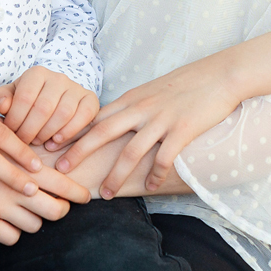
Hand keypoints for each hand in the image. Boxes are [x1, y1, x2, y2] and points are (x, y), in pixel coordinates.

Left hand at [0, 67, 100, 149]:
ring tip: (39, 142)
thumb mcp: (11, 96)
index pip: (24, 97)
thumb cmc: (28, 100)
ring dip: (48, 133)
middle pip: (44, 107)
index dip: (16, 120)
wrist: (56, 98)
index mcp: (36, 73)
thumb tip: (3, 106)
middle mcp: (58, 77)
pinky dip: (69, 132)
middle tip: (24, 142)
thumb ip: (1, 99)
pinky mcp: (90, 99)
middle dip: (30, 130)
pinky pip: (83, 117)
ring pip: (63, 113)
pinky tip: (56, 141)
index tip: (11, 134)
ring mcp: (76, 88)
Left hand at [56, 55, 243, 198]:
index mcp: (132, 99)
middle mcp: (141, 108)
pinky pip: (163, 158)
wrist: (220, 75)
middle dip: (79, 152)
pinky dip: (154, 175)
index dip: (72, 131)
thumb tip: (114, 121)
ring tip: (105, 195)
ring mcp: (161, 119)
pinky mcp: (182, 130)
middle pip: (102, 132)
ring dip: (115, 176)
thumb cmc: (187, 83)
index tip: (51, 145)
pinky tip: (150, 187)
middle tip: (61, 171)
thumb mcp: (152, 90)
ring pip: (130, 152)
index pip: (95, 117)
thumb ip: (132, 106)